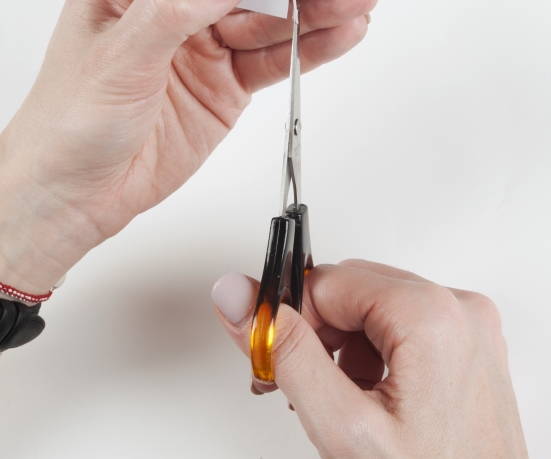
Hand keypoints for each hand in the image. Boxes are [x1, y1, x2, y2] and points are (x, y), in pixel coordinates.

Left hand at [0, 0, 380, 293]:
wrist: (79, 189)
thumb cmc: (71, 119)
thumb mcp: (114, 57)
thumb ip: (173, 6)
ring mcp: (207, 39)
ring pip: (273, 9)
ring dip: (319, 2)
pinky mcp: (229, 80)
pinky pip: (277, 55)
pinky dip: (313, 44)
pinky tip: (344, 30)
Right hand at [212, 260, 527, 457]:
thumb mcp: (344, 425)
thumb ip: (286, 351)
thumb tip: (238, 295)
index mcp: (431, 315)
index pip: (327, 281)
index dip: (294, 320)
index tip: (281, 356)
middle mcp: (458, 309)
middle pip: (351, 288)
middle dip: (318, 332)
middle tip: (306, 382)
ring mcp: (467, 326)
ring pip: (372, 304)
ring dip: (344, 346)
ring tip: (343, 396)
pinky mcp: (466, 344)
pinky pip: (401, 323)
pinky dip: (374, 352)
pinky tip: (372, 393)